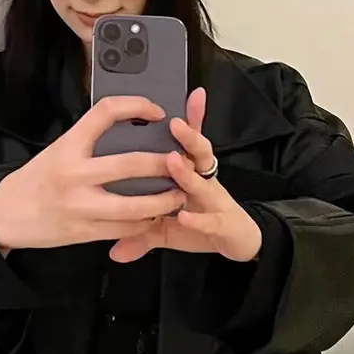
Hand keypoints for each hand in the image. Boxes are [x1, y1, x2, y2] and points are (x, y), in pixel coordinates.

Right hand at [0, 96, 186, 250]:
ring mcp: (80, 205)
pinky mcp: (84, 232)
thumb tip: (131, 129)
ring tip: (179, 195)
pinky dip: (145, 223)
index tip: (156, 111)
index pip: (106, 112)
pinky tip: (155, 217)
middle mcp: (74, 174)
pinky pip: (125, 228)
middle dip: (164, 163)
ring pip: (135, 205)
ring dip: (164, 200)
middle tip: (181, 160)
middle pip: (131, 163)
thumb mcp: (58, 150)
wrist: (6, 214)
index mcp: (68, 146)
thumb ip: (89, 141)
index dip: (137, 106)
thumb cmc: (36, 179)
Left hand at [109, 87, 262, 264]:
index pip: (185, 143)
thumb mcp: (166, 227)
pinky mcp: (224, 224)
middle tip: (173, 122)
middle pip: (198, 153)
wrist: (240, 242)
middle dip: (188, 135)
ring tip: (173, 161)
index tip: (167, 103)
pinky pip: (210, 220)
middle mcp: (204, 182)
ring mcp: (215, 202)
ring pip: (204, 182)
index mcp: (190, 174)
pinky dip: (196, 219)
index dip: (182, 121)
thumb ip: (141, 233)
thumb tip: (113, 250)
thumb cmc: (201, 225)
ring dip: (188, 172)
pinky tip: (184, 217)